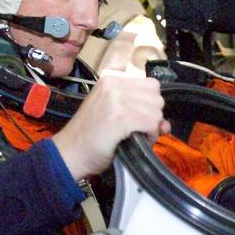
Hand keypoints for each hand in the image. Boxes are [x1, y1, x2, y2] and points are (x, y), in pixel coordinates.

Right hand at [51, 72, 169, 179]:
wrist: (69, 154)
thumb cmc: (90, 138)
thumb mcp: (115, 116)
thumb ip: (140, 112)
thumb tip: (166, 123)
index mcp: (111, 80)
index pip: (151, 85)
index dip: (151, 105)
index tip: (141, 119)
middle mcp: (113, 85)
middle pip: (156, 97)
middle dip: (153, 117)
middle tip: (137, 130)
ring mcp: (116, 99)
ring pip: (156, 111)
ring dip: (151, 128)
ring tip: (134, 136)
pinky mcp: (119, 116)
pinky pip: (151, 123)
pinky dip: (149, 135)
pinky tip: (135, 141)